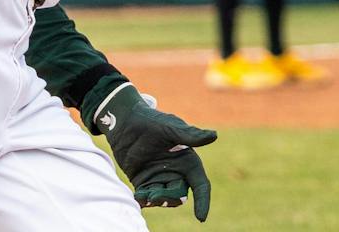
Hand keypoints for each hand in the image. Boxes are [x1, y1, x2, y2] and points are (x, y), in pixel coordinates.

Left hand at [96, 83, 216, 220]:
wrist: (124, 121)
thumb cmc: (151, 120)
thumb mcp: (171, 127)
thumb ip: (191, 135)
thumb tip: (214, 135)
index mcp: (187, 160)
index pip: (200, 184)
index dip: (203, 201)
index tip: (201, 217)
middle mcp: (175, 171)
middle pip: (180, 194)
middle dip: (170, 199)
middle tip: (155, 196)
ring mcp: (159, 177)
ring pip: (164, 198)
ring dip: (156, 200)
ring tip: (144, 196)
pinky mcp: (144, 181)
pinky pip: (148, 197)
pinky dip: (144, 200)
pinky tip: (138, 196)